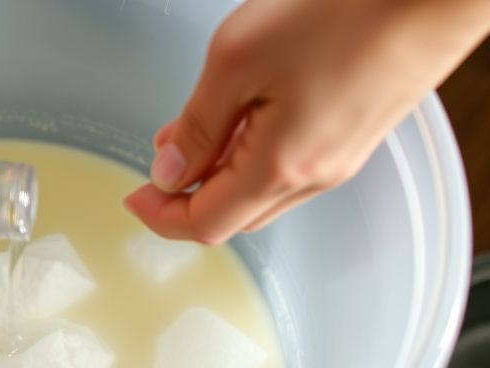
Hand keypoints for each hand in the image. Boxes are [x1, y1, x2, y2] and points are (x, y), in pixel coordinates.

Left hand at [125, 0, 489, 244]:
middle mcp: (314, 176)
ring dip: (219, 177)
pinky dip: (252, 159)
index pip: (205, 223)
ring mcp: (340, 159)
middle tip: (157, 170)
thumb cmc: (345, 13)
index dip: (161, 217)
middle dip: (186, 200)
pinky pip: (290, 168)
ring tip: (192, 141)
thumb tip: (169, 170)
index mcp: (280, 168)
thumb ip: (198, 126)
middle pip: (233, 216)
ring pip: (261, 194)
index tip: (135, 199)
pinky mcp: (354, 137)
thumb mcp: (237, 62)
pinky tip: (240, 124)